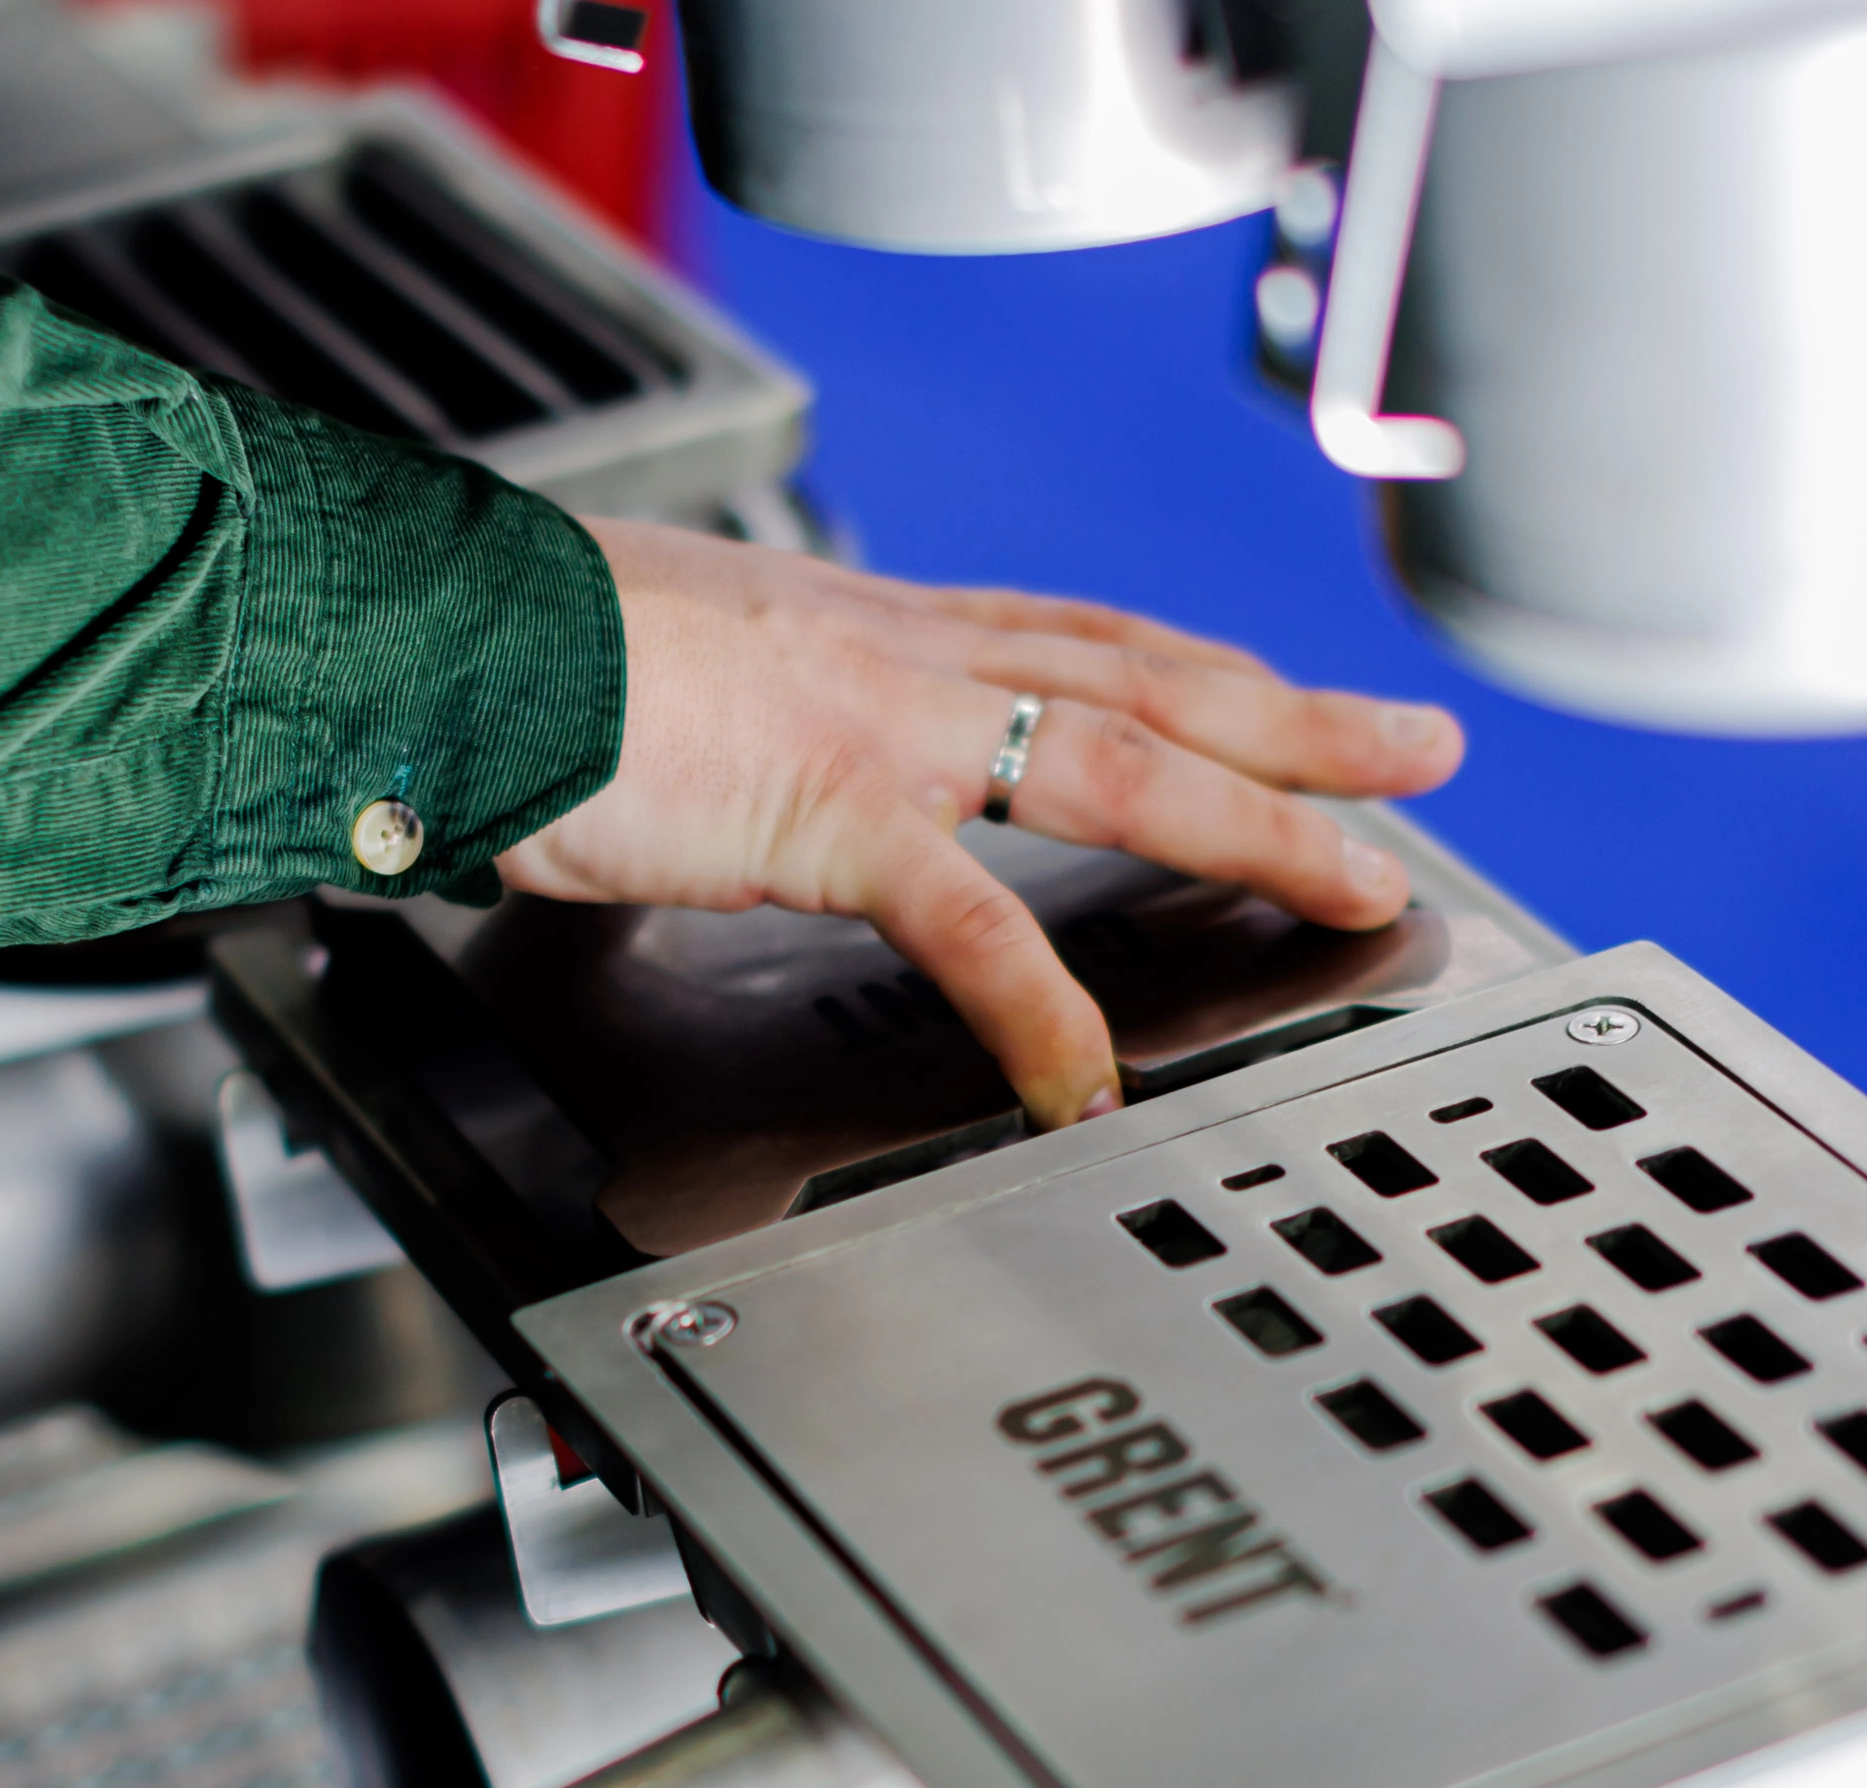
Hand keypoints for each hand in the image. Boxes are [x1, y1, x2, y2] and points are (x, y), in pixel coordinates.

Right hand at [494, 517, 1466, 1129]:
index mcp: (868, 629)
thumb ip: (732, 732)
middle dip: (1300, 717)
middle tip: (1421, 748)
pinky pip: (973, 923)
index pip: (1074, 638)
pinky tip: (1089, 1079)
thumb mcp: (664, 676)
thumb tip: (717, 773)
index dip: (1196, 665)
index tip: (1280, 685)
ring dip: (1263, 818)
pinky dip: (1043, 1005)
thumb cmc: (520, 660)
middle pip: (1151, 678)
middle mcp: (902, 657)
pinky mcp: (828, 813)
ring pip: (1126, 763)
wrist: (444, 636)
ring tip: (1361, 879)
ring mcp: (881, 727)